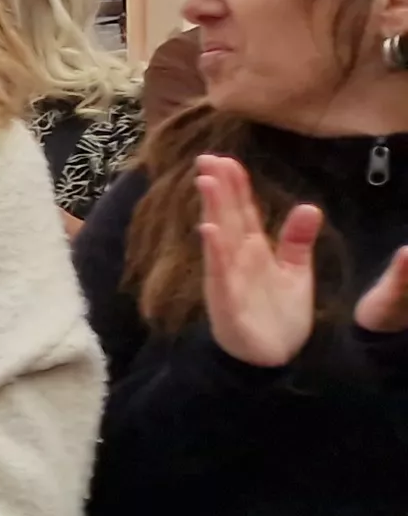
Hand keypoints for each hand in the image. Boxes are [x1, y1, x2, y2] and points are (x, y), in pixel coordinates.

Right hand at [190, 155, 407, 363]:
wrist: (274, 357)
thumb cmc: (279, 313)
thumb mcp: (295, 271)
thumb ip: (297, 240)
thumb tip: (309, 206)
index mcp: (252, 250)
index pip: (242, 211)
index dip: (235, 185)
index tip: (225, 158)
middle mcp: (236, 259)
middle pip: (227, 216)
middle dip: (218, 187)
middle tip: (206, 158)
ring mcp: (228, 279)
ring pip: (219, 238)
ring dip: (211, 209)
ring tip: (206, 182)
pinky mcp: (228, 301)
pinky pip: (220, 273)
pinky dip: (215, 252)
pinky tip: (209, 231)